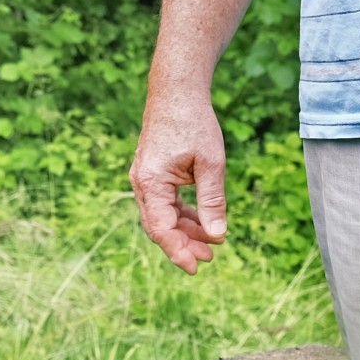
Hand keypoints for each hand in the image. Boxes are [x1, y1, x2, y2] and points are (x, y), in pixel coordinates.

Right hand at [132, 93, 229, 274]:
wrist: (177, 92)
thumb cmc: (194, 123)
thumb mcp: (210, 164)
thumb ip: (212, 201)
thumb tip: (217, 235)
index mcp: (151, 181)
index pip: (160, 228)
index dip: (178, 251)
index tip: (196, 267)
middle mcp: (142, 182)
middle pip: (159, 225)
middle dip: (184, 244)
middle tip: (210, 257)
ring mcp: (145, 178)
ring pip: (162, 215)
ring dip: (185, 230)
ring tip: (212, 242)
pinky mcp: (153, 173)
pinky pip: (164, 202)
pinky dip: (182, 214)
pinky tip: (202, 221)